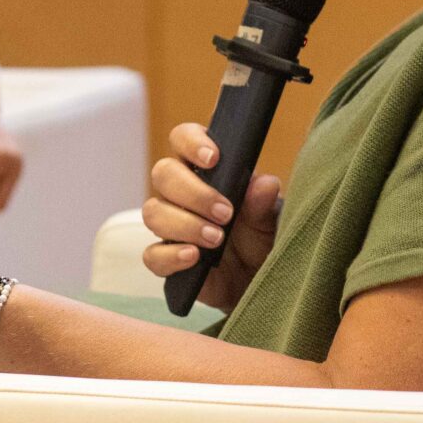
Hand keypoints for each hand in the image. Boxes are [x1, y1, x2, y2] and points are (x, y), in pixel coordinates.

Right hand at [140, 122, 281, 313]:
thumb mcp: (269, 220)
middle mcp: (181, 193)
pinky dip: (171, 255)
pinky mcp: (167, 259)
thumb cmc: (261, 239)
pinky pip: (152, 254)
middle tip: (225, 213)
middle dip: (193, 193)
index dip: (191, 142)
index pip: (182, 139)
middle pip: (163, 174)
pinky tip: (193, 257)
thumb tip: (264, 184)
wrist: (259, 283)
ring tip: (216, 239)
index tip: (213, 158)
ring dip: (185, 224)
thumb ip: (264, 203)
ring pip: (153, 212)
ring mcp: (170, 226)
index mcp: (205, 169)